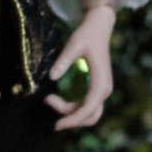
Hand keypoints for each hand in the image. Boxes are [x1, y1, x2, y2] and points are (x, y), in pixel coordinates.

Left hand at [43, 4, 115, 130]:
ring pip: (89, 113)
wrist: (99, 26)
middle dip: (69, 116)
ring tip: (50, 99)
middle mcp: (104, 91)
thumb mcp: (74, 45)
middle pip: (89, 116)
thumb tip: (52, 77)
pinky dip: (74, 107)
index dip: (72, 120)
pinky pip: (87, 105)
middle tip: (48, 101)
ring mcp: (102, 90)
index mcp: (100, 84)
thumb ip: (63, 61)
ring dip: (71, 113)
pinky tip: (58, 99)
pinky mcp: (97, 87)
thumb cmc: (87, 34)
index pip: (87, 110)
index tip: (56, 125)